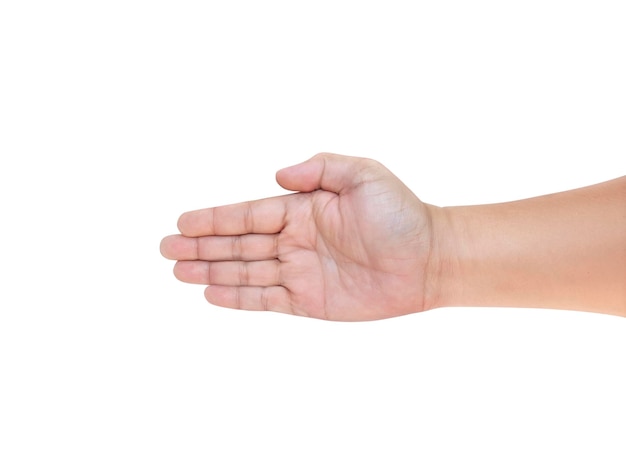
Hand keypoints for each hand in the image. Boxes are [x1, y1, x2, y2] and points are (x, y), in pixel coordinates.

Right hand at [160, 153, 438, 320]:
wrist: (430, 258)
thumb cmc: (400, 213)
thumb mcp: (363, 174)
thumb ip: (319, 169)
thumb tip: (275, 175)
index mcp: (303, 210)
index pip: (248, 214)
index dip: (214, 219)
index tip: (182, 220)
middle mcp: (295, 241)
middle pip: (238, 244)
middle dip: (201, 246)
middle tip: (165, 248)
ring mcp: (301, 272)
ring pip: (245, 272)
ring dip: (210, 271)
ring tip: (177, 270)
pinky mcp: (311, 302)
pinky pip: (267, 300)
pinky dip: (239, 298)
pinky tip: (212, 294)